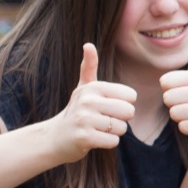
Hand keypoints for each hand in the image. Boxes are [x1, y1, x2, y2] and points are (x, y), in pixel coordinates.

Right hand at [51, 43, 135, 160]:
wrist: (56, 137)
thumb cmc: (77, 111)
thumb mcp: (83, 87)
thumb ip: (88, 67)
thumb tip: (88, 44)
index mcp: (93, 87)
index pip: (131, 96)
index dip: (123, 105)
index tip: (107, 107)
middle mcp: (87, 100)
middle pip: (129, 112)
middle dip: (121, 120)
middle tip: (103, 120)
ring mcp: (84, 119)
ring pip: (121, 128)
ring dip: (113, 132)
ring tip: (97, 129)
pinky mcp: (84, 137)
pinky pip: (113, 141)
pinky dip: (107, 143)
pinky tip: (94, 138)